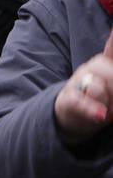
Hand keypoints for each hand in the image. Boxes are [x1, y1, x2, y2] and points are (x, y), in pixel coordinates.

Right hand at [53, 27, 112, 145]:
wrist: (70, 117)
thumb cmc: (100, 99)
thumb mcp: (112, 84)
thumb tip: (101, 83)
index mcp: (106, 60)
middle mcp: (92, 66)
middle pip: (111, 72)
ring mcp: (78, 82)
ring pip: (99, 87)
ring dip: (109, 104)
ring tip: (106, 111)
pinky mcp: (68, 100)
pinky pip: (81, 102)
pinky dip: (91, 109)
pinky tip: (99, 114)